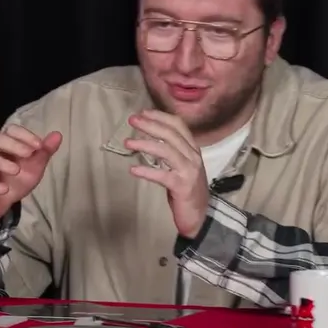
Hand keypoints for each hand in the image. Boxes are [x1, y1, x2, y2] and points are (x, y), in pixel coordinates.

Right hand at [0, 125, 62, 230]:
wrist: (5, 201)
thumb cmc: (18, 178)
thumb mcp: (35, 165)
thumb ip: (45, 151)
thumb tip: (58, 134)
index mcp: (6, 144)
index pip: (11, 130)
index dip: (24, 135)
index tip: (39, 145)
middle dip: (13, 144)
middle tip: (29, 154)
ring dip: (2, 164)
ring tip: (17, 171)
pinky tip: (5, 189)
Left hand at [125, 109, 210, 237]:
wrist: (199, 215)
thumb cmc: (187, 188)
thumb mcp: (182, 165)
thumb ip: (172, 150)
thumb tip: (152, 135)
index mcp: (193, 149)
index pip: (178, 125)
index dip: (160, 116)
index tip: (143, 113)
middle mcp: (193, 156)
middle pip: (171, 134)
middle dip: (150, 125)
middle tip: (132, 121)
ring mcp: (189, 171)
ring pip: (166, 151)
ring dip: (145, 145)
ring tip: (128, 143)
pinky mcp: (182, 186)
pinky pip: (162, 176)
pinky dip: (147, 172)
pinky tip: (133, 170)